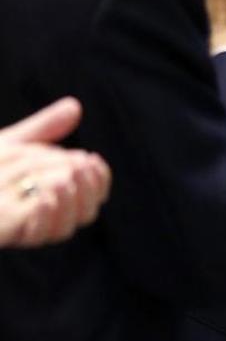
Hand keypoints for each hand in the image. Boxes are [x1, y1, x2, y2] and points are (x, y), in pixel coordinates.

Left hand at [0, 98, 111, 248]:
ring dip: (69, 205)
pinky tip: (44, 198)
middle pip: (82, 215)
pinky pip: (32, 236)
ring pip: (62, 229)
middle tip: (80, 168)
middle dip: (88, 191)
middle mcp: (40, 216)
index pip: (89, 196)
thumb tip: (75, 106)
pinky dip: (43, 219)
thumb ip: (43, 129)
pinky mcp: (5, 233)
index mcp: (49, 196)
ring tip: (64, 181)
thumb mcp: (11, 143)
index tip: (93, 159)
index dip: (99, 181)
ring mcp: (23, 228)